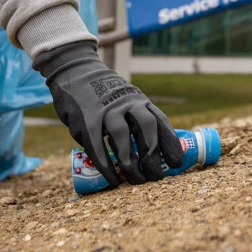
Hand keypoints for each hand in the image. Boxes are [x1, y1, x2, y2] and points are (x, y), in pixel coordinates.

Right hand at [36, 41, 183, 187]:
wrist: (75, 71)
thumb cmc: (105, 94)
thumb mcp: (126, 100)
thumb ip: (137, 119)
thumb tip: (154, 152)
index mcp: (139, 101)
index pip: (159, 122)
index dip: (170, 143)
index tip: (176, 164)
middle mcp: (125, 103)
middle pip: (145, 126)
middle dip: (152, 153)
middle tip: (156, 176)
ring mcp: (105, 110)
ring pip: (121, 136)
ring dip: (129, 161)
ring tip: (135, 180)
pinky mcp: (85, 119)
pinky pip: (97, 145)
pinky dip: (105, 165)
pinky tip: (112, 179)